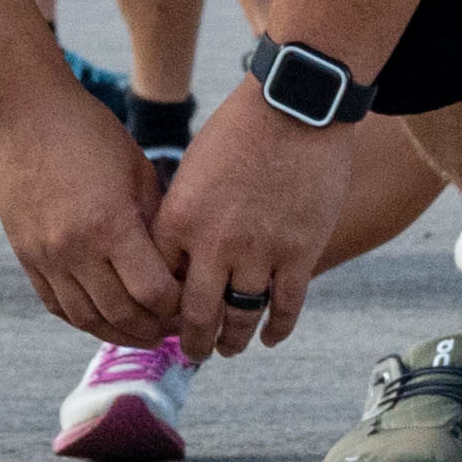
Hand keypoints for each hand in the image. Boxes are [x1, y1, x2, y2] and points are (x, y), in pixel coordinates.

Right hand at [0, 70, 178, 348]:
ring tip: (144, 333)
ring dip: (121, 334)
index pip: (154, 292)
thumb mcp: (136, 169)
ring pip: (88, 320)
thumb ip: (155, 219)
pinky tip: (106, 319)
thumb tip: (175, 261)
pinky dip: (85, 320)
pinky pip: (58, 306)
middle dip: (155, 328)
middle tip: (175, 328)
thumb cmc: (87, 132)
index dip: (177, 306)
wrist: (22, 115)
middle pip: (123, 314)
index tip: (191, 303)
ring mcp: (46, 258)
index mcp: (110, 225)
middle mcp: (75, 250)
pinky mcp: (27, 257)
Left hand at [152, 88, 355, 362]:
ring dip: (234, 341)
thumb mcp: (192, 170)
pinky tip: (270, 337)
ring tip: (230, 350)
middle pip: (198, 314)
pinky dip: (277, 328)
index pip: (161, 284)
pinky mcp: (299, 253)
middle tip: (194, 354)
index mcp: (180, 220)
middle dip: (194, 342)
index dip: (161, 311)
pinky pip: (286, 305)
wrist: (294, 106)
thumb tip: (178, 254)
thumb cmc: (239, 129)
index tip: (164, 323)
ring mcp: (260, 251)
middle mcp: (215, 244)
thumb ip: (183, 215)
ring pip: (242, 317)